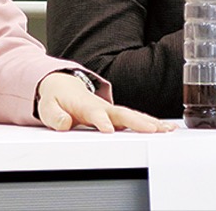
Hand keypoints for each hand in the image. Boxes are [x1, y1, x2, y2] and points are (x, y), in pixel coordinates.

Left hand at [35, 72, 174, 132]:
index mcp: (85, 105)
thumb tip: (64, 122)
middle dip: (138, 121)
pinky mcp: (116, 116)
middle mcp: (102, 107)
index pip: (95, 113)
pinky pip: (135, 119)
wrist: (62, 85)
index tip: (108, 130)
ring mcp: (111, 111)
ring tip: (167, 129)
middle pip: (123, 114)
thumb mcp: (48, 106)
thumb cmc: (57, 97)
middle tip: (153, 130)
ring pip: (133, 115)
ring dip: (151, 122)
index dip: (102, 121)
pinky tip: (164, 128)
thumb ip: (55, 116)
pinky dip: (150, 123)